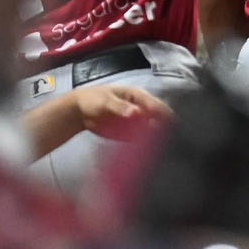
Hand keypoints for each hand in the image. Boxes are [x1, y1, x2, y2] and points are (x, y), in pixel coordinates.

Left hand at [20, 83, 168, 158]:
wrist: (80, 112)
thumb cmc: (93, 100)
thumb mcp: (105, 101)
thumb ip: (119, 107)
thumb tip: (136, 112)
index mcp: (138, 96)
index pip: (157, 105)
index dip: (163, 115)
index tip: (168, 127)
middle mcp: (142, 108)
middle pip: (159, 118)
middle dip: (163, 128)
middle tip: (164, 140)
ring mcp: (137, 121)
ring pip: (153, 131)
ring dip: (155, 139)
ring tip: (155, 148)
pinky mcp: (131, 133)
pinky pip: (141, 140)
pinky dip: (144, 146)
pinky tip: (145, 153)